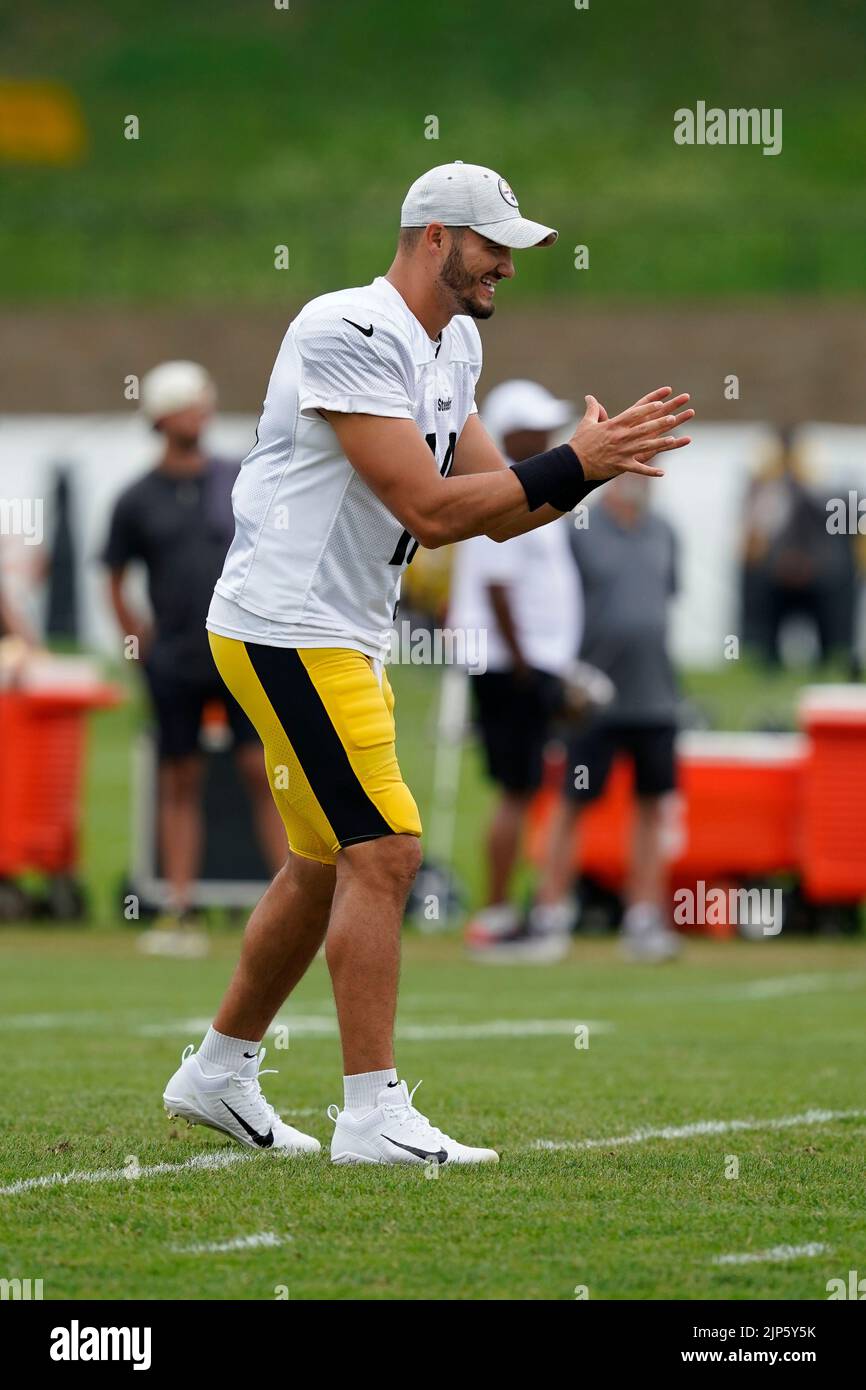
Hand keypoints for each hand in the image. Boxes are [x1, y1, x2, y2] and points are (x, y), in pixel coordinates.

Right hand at [568, 387, 693, 480]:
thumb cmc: (580, 442)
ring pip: (644, 446)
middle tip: (672, 417)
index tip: (660, 402)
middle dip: (658, 422)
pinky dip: (650, 471)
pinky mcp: (621, 465)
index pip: (634, 414)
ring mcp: (622, 451)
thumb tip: (590, 397)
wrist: (573, 463)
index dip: (648, 408)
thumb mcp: (586, 423)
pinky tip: (662, 472)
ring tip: (672, 440)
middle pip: (643, 428)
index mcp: (613, 425)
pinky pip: (638, 469)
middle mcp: (620, 437)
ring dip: (659, 443)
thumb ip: (592, 409)